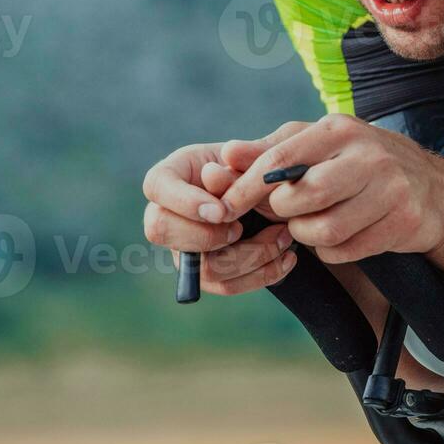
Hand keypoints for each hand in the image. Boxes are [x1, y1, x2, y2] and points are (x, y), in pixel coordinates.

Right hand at [142, 123, 308, 295]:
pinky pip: (226, 285)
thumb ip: (241, 163)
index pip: (156, 186)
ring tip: (283, 237)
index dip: (184, 202)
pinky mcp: (207, 271)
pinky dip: (261, 274)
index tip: (221, 212)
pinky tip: (287, 258)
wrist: (287, 194)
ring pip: (200, 268)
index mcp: (177, 172)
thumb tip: (212, 175)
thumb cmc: (268, 168)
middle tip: (241, 228)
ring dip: (249, 256)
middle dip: (207, 236)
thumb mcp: (261, 159)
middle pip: (162, 232)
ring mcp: (185, 245)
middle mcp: (171, 211)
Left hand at [218, 114, 443, 267]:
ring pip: (322, 230)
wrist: (438, 190)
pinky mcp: (403, 222)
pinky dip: (333, 251)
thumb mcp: (321, 147)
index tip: (225, 208)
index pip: (280, 158)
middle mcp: (368, 154)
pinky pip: (346, 250)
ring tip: (314, 225)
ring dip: (307, 236)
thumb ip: (271, 151)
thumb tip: (225, 156)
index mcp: (341, 129)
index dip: (245, 187)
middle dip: (284, 213)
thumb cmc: (366, 165)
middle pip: (301, 196)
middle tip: (287, 214)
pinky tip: (342, 236)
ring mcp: (391, 189)